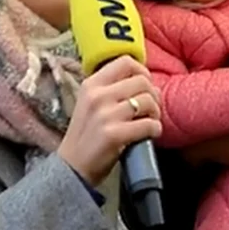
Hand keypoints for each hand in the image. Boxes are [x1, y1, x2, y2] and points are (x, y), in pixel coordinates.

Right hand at [59, 56, 161, 185]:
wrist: (72, 167)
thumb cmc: (85, 136)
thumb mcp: (90, 104)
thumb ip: (112, 89)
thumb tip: (148, 82)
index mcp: (91, 85)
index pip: (125, 61)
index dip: (142, 71)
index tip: (145, 85)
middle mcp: (97, 96)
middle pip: (142, 81)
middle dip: (153, 95)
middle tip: (151, 109)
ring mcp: (105, 115)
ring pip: (148, 101)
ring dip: (156, 113)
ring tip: (150, 121)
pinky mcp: (114, 135)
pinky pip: (149, 124)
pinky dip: (155, 129)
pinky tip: (150, 134)